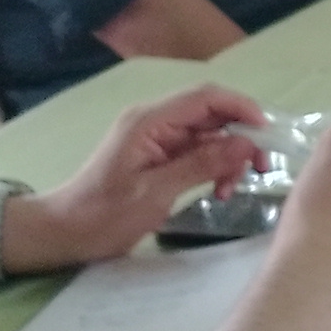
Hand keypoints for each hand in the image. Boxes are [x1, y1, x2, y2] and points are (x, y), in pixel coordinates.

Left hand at [4, 86, 271, 273]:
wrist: (64, 233)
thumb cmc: (103, 215)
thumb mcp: (154, 193)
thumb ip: (201, 165)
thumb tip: (245, 145)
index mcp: (150, 121)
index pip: (206, 97)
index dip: (241, 107)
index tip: (266, 134)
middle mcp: (155, 122)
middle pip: (212, 115)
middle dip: (239, 138)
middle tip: (256, 170)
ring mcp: (157, 139)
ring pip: (209, 135)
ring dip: (227, 158)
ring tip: (229, 191)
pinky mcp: (158, 156)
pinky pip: (197, 152)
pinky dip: (213, 168)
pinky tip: (217, 191)